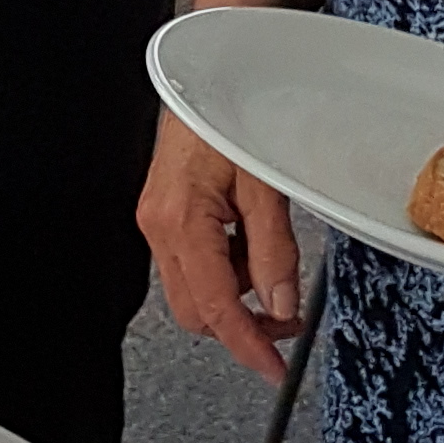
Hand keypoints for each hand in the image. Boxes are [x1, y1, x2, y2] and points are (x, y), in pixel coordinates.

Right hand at [139, 112, 307, 380]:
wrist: (203, 74)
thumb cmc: (230, 112)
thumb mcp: (266, 187)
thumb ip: (274, 254)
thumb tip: (280, 305)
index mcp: (182, 221)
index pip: (216, 308)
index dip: (247, 345)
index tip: (272, 368)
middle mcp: (160, 227)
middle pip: (198, 311)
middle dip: (242, 322)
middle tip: (285, 317)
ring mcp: (158, 222)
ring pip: (196, 289)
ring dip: (237, 290)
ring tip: (269, 254)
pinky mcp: (164, 215)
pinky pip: (195, 261)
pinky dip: (227, 265)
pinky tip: (247, 236)